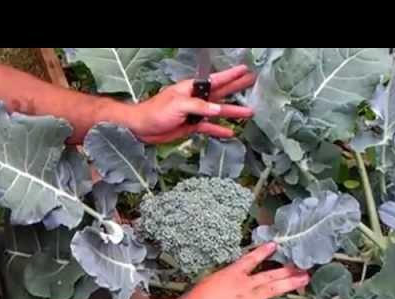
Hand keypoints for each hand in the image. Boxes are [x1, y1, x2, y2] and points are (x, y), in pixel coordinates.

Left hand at [128, 65, 256, 143]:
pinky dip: (218, 129)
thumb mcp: (178, 104)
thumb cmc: (156, 111)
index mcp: (192, 89)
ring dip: (233, 112)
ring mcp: (195, 113)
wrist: (142, 127)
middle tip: (252, 83)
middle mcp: (196, 99)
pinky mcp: (191, 126)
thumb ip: (199, 106)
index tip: (244, 70)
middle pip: (221, 92)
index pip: (215, 80)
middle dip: (236, 88)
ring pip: (218, 111)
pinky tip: (230, 132)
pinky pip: (208, 127)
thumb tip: (217, 109)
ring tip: (249, 112)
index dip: (230, 75)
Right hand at [174, 242, 309, 298]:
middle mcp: (243, 284)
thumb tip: (226, 286)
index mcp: (230, 274)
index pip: (250, 259)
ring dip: (290, 283)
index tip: (274, 245)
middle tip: (301, 266)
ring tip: (304, 278)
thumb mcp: (207, 284)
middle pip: (269, 274)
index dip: (263, 252)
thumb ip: (221, 283)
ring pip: (274, 289)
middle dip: (286, 269)